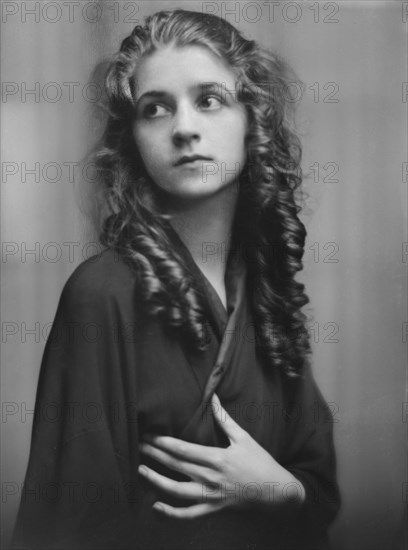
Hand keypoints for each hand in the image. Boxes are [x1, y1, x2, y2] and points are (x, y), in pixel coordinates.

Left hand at [138, 393, 304, 518]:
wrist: (278, 492)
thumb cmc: (260, 461)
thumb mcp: (244, 437)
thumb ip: (224, 418)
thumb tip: (213, 397)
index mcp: (218, 457)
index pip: (183, 449)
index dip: (163, 442)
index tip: (149, 434)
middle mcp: (212, 477)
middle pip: (176, 466)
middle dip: (154, 455)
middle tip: (137, 446)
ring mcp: (212, 495)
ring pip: (178, 491)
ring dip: (156, 481)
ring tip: (140, 471)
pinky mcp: (214, 508)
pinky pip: (190, 514)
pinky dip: (172, 514)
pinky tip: (156, 507)